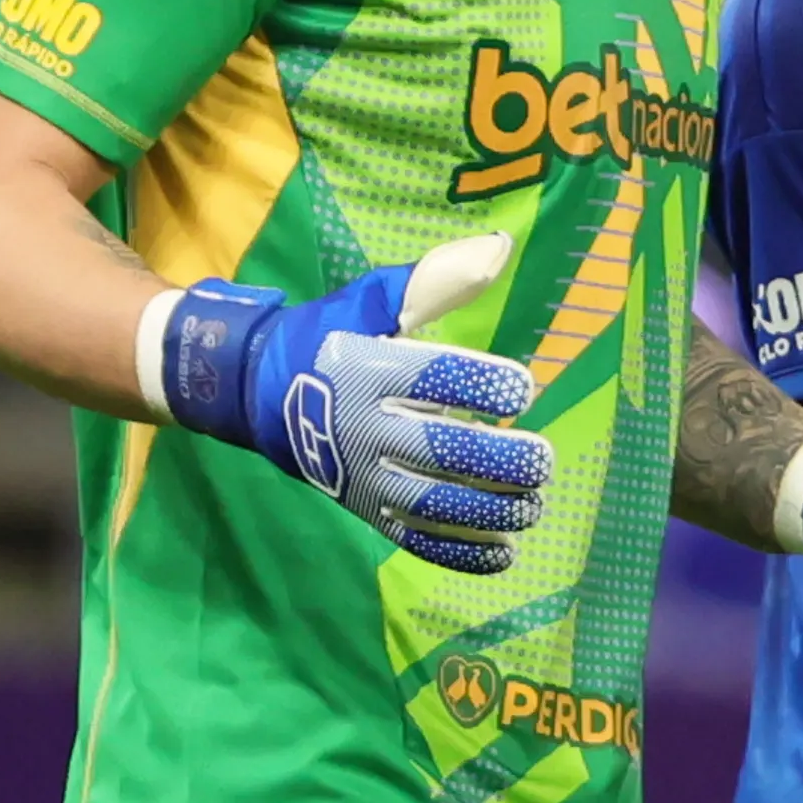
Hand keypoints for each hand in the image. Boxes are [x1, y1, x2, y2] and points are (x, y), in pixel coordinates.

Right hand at [152, 233, 552, 572]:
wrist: (259, 393)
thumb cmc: (332, 335)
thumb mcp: (374, 298)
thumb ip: (436, 279)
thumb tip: (499, 251)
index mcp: (368, 368)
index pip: (432, 378)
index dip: (482, 384)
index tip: (524, 387)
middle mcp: (363, 427)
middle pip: (439, 451)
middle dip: (500, 461)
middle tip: (543, 460)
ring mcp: (362, 475)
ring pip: (431, 504)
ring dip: (490, 511)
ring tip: (533, 503)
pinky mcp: (364, 509)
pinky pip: (413, 539)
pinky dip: (460, 552)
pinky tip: (505, 551)